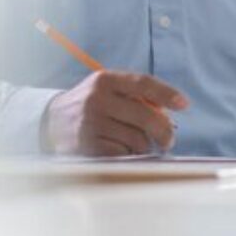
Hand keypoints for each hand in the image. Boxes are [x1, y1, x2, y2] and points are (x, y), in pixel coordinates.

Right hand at [40, 71, 189, 155]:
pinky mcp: (85, 145)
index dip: (167, 93)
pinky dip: (128, 156)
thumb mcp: (109, 90)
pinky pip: (122, 154)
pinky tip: (123, 151)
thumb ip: (138, 95)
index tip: (184, 105)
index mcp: (105, 80)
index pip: (143, 83)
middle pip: (146, 116)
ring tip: (138, 144)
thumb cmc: (92, 105)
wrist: (50, 122)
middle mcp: (96, 99)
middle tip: (169, 140)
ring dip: (144, 146)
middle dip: (164, 131)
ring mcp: (90, 123)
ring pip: (136, 139)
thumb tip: (169, 114)